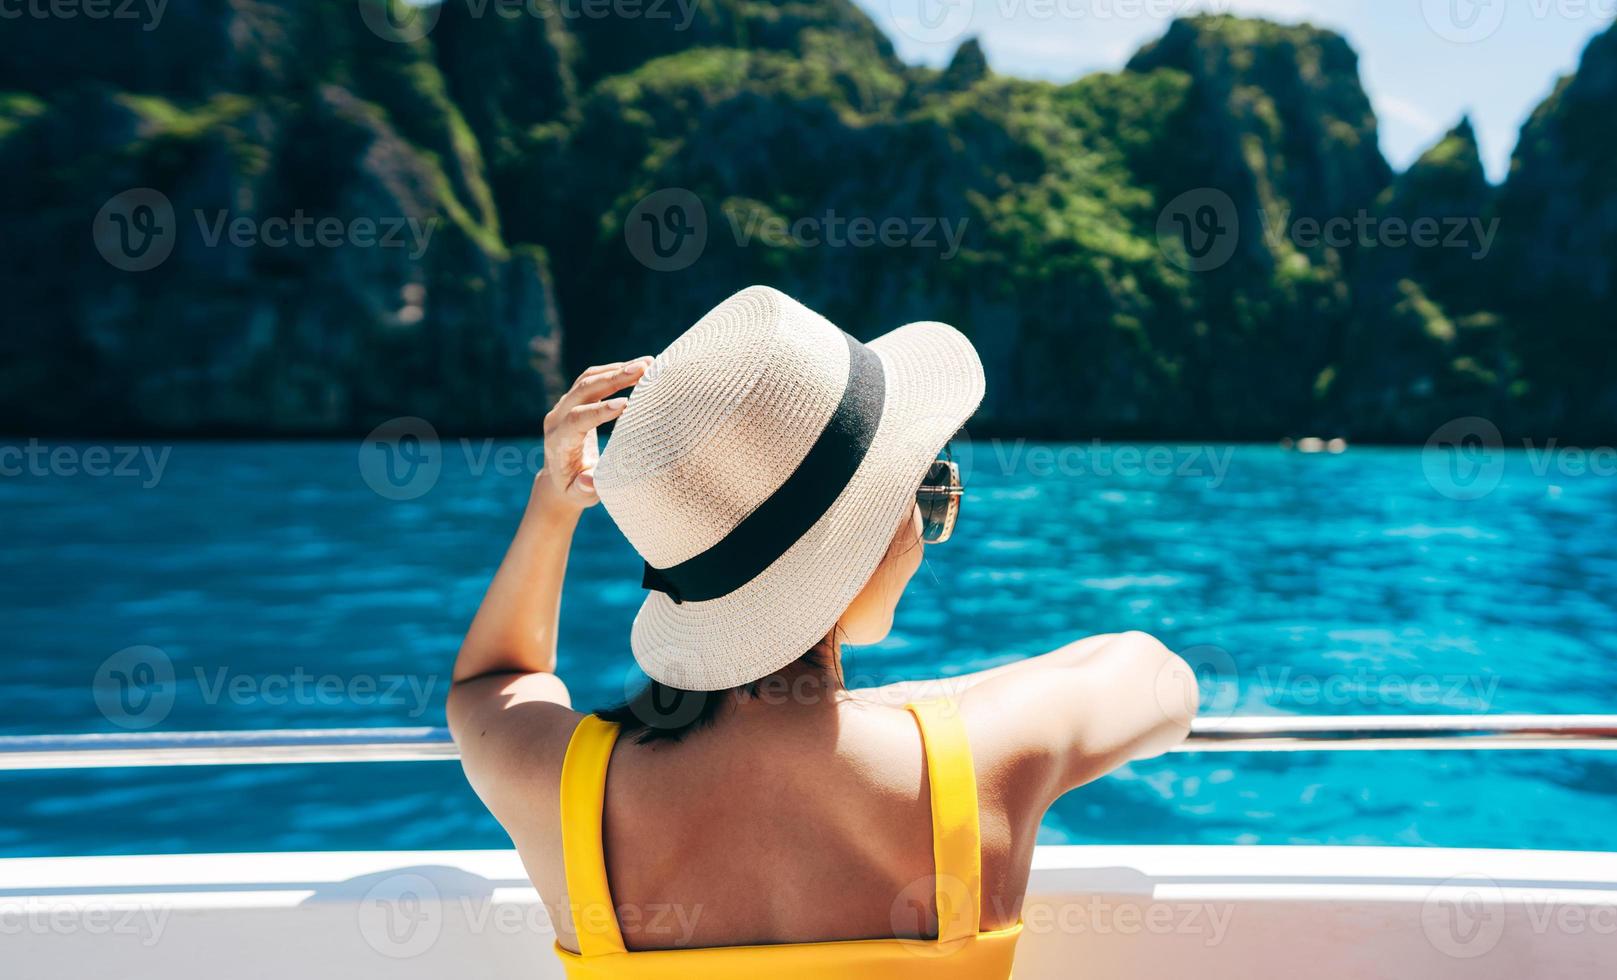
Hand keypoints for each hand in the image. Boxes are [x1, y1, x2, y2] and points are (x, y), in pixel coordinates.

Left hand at [536, 357, 652, 509]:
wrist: (559, 478)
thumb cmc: (574, 489)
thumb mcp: (578, 495)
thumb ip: (583, 489)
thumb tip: (589, 481)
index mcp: (558, 441)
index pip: (577, 420)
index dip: (599, 411)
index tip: (626, 404)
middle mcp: (557, 418)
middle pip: (583, 390)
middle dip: (613, 379)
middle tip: (643, 370)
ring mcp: (564, 405)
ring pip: (588, 379)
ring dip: (617, 369)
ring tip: (648, 364)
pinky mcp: (575, 399)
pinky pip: (593, 378)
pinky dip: (614, 370)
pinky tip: (639, 367)